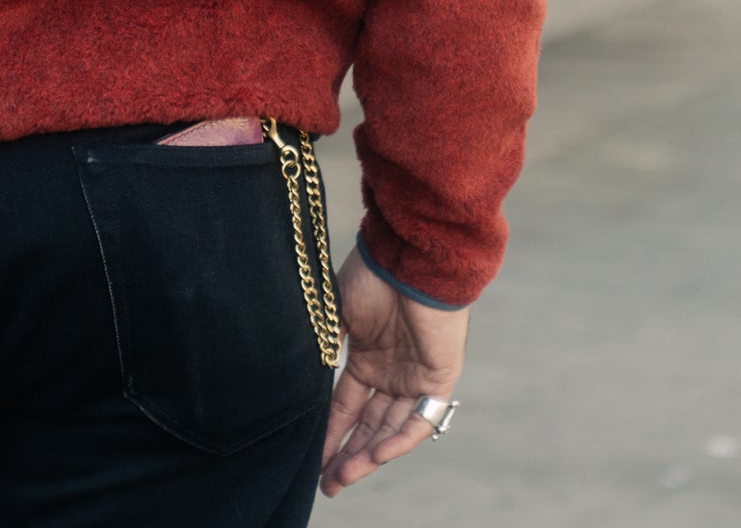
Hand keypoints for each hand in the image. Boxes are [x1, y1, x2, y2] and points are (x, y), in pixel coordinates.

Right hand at [319, 243, 468, 494]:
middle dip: (347, 455)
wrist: (408, 257)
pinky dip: (397, 440)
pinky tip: (374, 455)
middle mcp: (391, 373)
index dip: (330, 433)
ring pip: (390, 429)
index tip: (312, 459)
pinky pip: (418, 420)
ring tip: (342, 477)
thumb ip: (327, 347)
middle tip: (327, 483)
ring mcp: (414, 378)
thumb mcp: (338, 315)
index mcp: (367, 357)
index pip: (347, 406)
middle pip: (368, 425)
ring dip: (367, 455)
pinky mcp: (437, 379)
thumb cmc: (371, 277)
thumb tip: (302, 379)